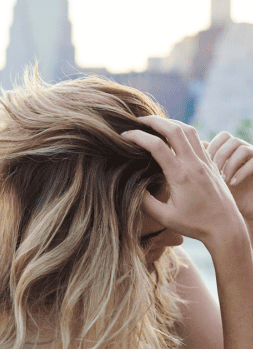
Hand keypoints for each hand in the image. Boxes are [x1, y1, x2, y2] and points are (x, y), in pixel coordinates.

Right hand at [121, 117, 243, 248]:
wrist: (225, 227)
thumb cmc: (194, 225)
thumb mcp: (164, 217)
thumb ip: (145, 202)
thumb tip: (131, 185)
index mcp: (180, 176)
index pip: (156, 146)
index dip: (137, 137)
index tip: (124, 136)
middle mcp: (194, 164)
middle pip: (174, 129)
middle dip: (153, 121)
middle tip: (137, 121)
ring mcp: (205, 161)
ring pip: (188, 130)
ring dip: (169, 122)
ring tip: (154, 124)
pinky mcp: (211, 163)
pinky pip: (197, 139)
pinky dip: (182, 131)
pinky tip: (172, 136)